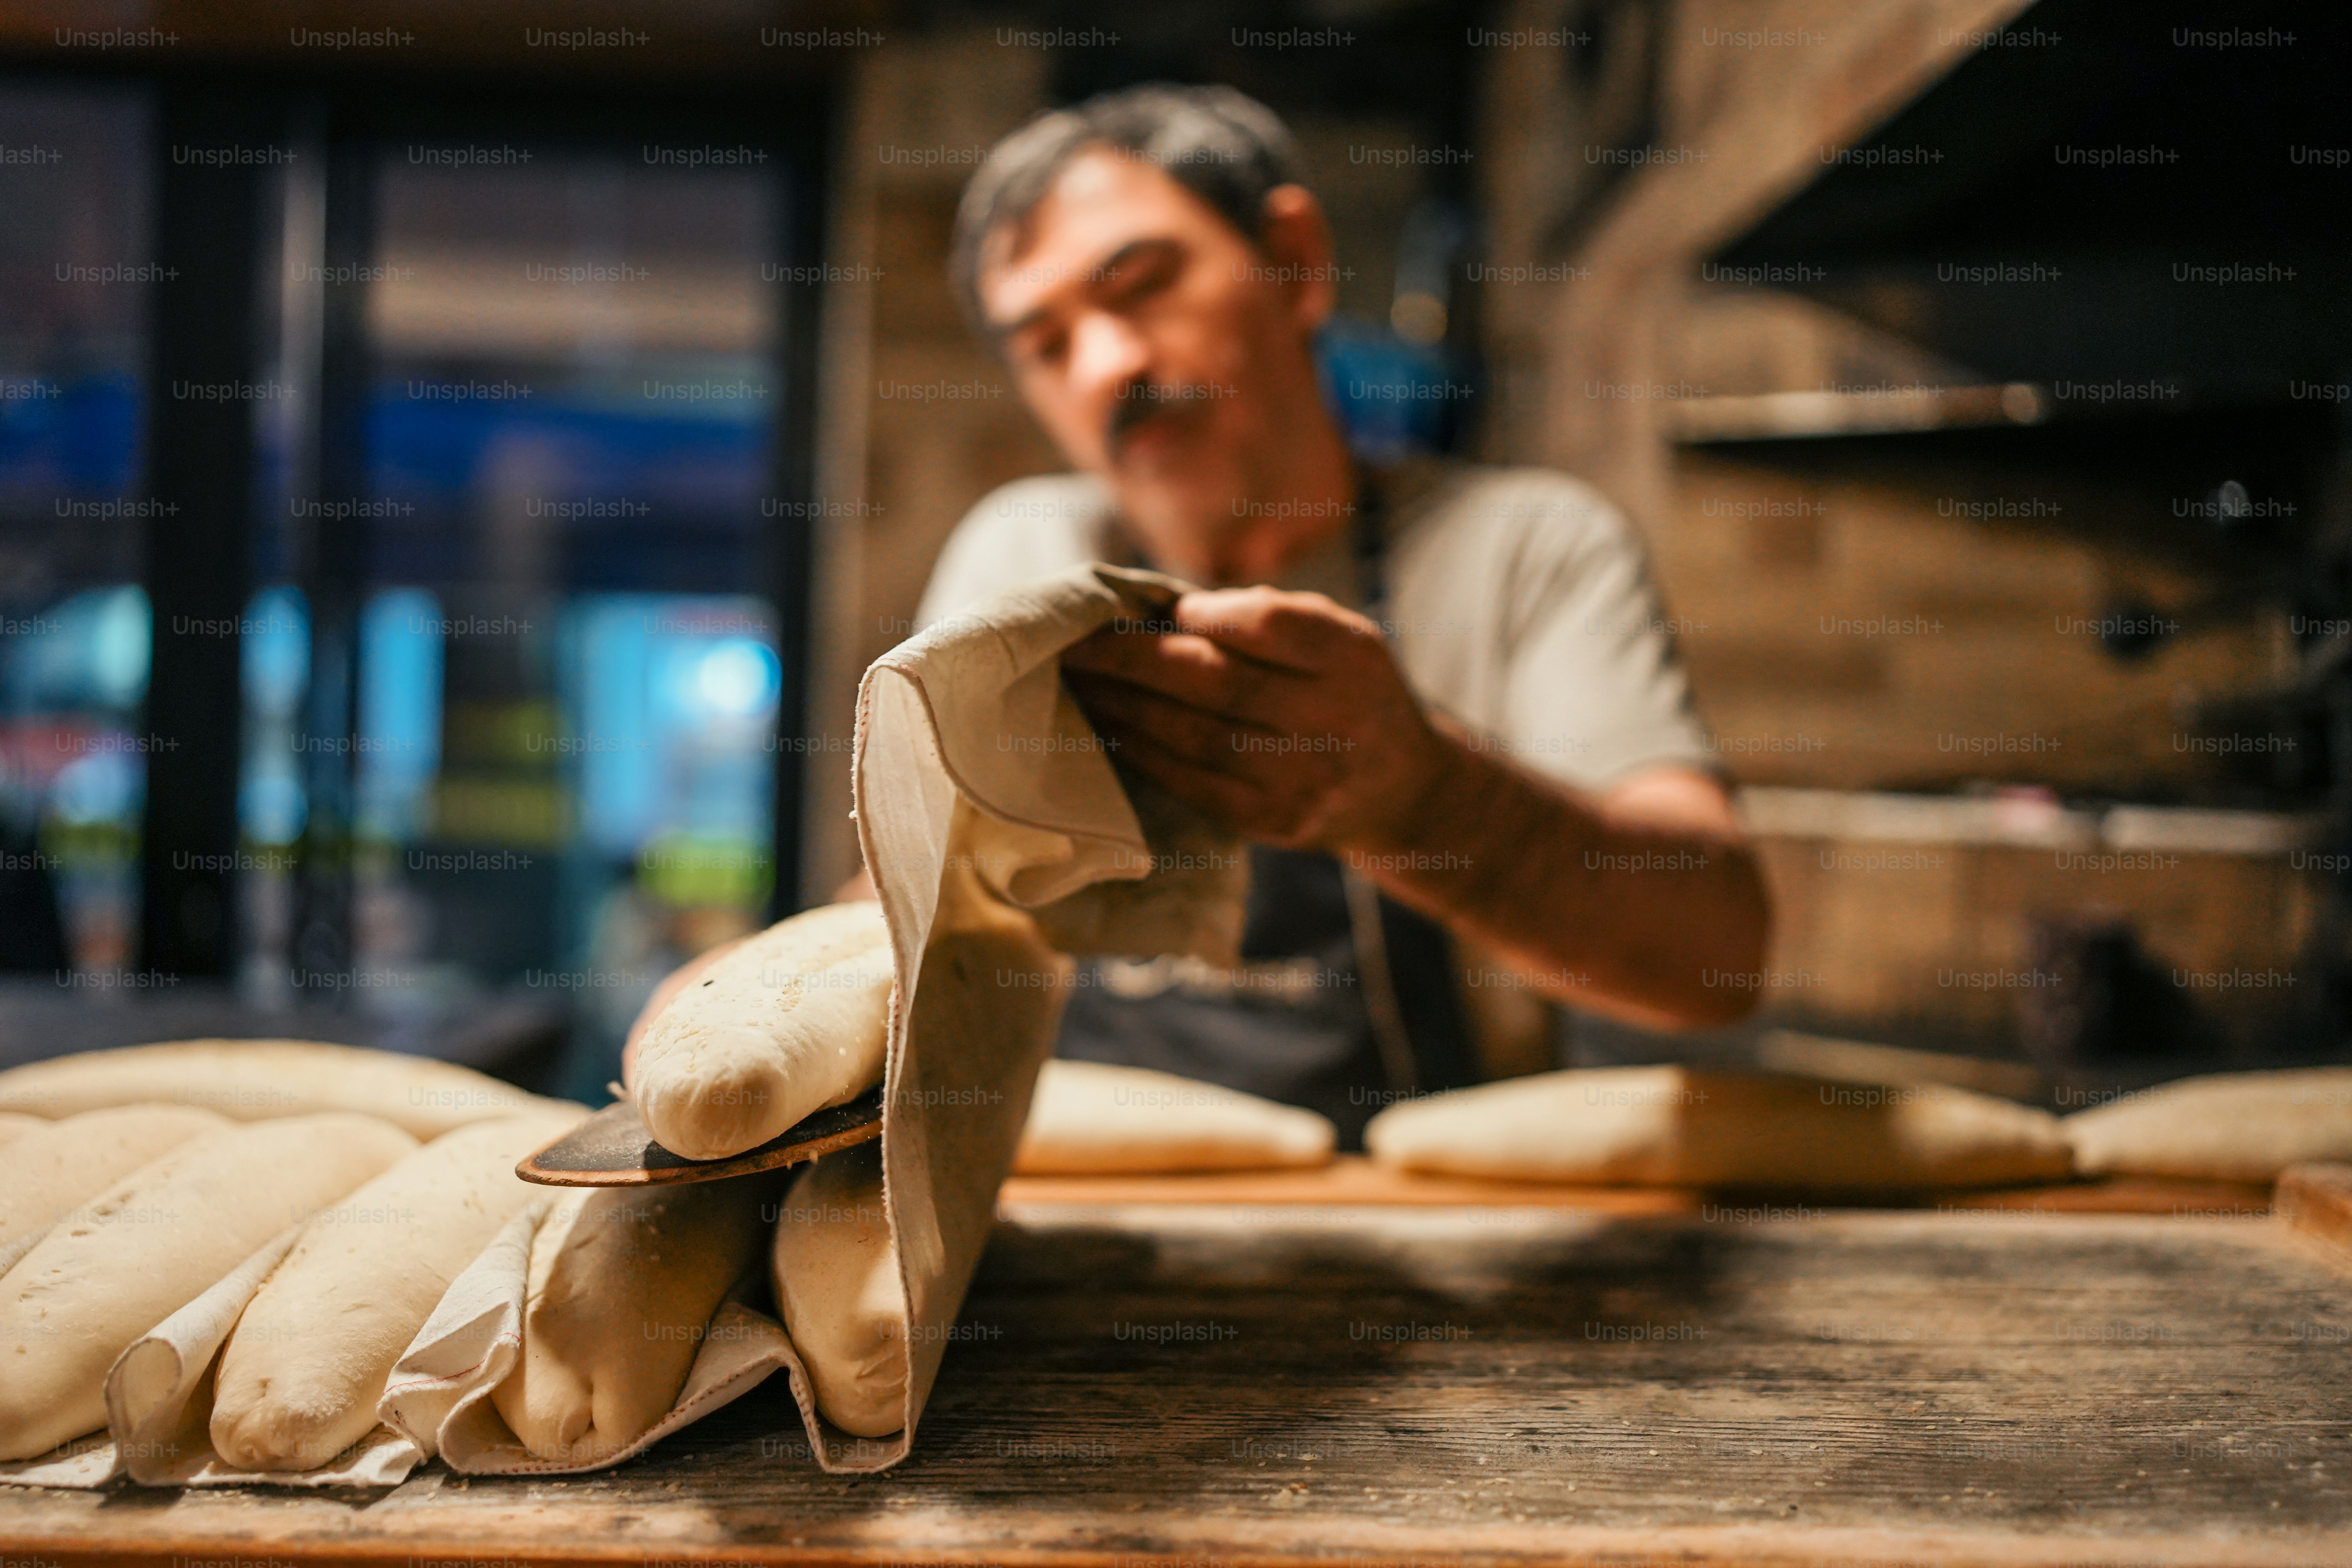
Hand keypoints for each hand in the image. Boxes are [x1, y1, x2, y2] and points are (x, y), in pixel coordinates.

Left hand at [1059, 587, 1448, 851]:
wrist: (1401, 789)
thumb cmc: (1346, 691)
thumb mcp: (1337, 635)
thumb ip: (1266, 615)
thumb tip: (1157, 608)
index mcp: (1352, 656)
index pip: (1266, 624)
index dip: (1199, 613)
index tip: (1153, 607)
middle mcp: (1335, 719)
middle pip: (1217, 682)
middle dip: (1132, 658)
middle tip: (1074, 640)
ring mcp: (1305, 779)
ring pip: (1194, 736)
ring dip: (1124, 706)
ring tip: (1077, 681)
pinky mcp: (1274, 823)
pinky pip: (1192, 782)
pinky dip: (1143, 752)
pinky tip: (1109, 727)